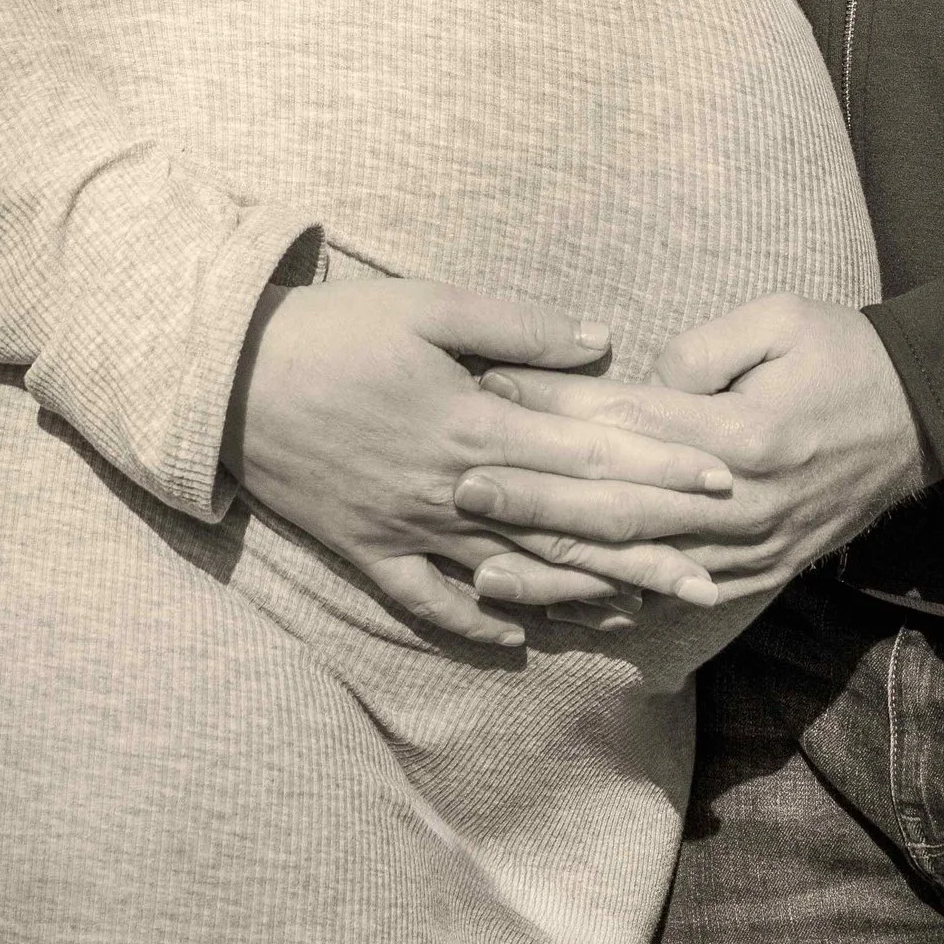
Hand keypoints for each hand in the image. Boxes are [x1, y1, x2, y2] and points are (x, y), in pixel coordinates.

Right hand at [231, 277, 740, 647]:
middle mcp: (450, 491)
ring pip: (511, 575)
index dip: (659, 469)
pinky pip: (425, 603)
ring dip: (581, 597)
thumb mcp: (429, 304)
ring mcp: (406, 530)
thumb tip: (602, 342)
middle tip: (715, 575)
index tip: (721, 482)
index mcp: (473, 424)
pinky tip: (516, 639)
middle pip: (565, 529)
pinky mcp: (364, 551)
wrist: (222, 376)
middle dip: (646, 553)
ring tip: (644, 613)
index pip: (588, 454)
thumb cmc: (333, 327)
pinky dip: (474, 622)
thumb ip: (519, 327)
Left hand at [452, 298, 933, 604]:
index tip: (489, 390)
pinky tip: (554, 612)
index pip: (628, 422)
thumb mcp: (782, 318)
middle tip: (460, 488)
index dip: (553, 408)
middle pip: (617, 508)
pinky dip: (610, 611)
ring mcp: (747, 549)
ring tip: (480, 571)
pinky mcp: (754, 575)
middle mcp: (739, 503)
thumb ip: (705, 350)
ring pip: (636, 570)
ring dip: (556, 573)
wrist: (922, 422)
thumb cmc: (844, 355)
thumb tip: (639, 380)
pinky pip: (670, 601)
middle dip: (533, 501)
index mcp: (742, 433)